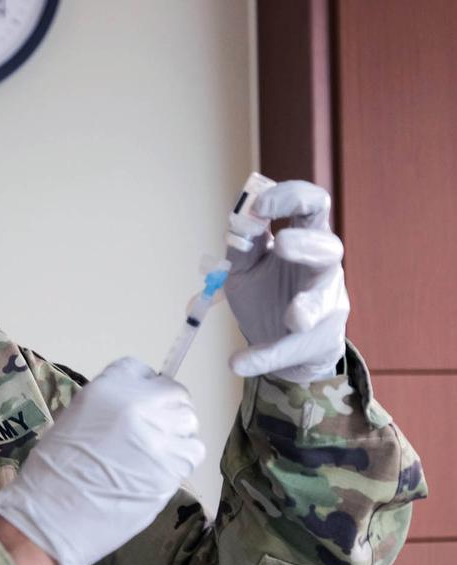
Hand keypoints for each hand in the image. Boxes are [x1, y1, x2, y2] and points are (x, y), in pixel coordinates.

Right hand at [0, 357, 204, 564]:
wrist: (52, 513)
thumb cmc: (52, 469)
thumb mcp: (73, 418)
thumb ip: (108, 406)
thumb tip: (133, 407)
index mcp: (107, 389)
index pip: (140, 369)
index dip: (143, 385)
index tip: (140, 400)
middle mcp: (137, 405)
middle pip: (173, 391)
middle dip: (166, 406)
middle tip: (153, 427)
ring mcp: (158, 435)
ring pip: (188, 420)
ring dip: (177, 432)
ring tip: (157, 450)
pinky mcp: (171, 467)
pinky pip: (193, 451)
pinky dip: (183, 457)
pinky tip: (163, 467)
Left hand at [225, 180, 348, 382]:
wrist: (276, 344)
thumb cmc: (265, 293)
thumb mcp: (245, 266)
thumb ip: (243, 244)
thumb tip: (240, 219)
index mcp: (304, 238)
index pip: (311, 205)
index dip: (290, 199)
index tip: (259, 206)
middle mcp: (322, 267)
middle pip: (329, 246)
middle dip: (308, 244)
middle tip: (283, 244)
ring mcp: (326, 304)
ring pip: (324, 301)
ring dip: (308, 307)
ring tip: (294, 318)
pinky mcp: (319, 340)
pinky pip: (293, 347)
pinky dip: (265, 355)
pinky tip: (239, 362)